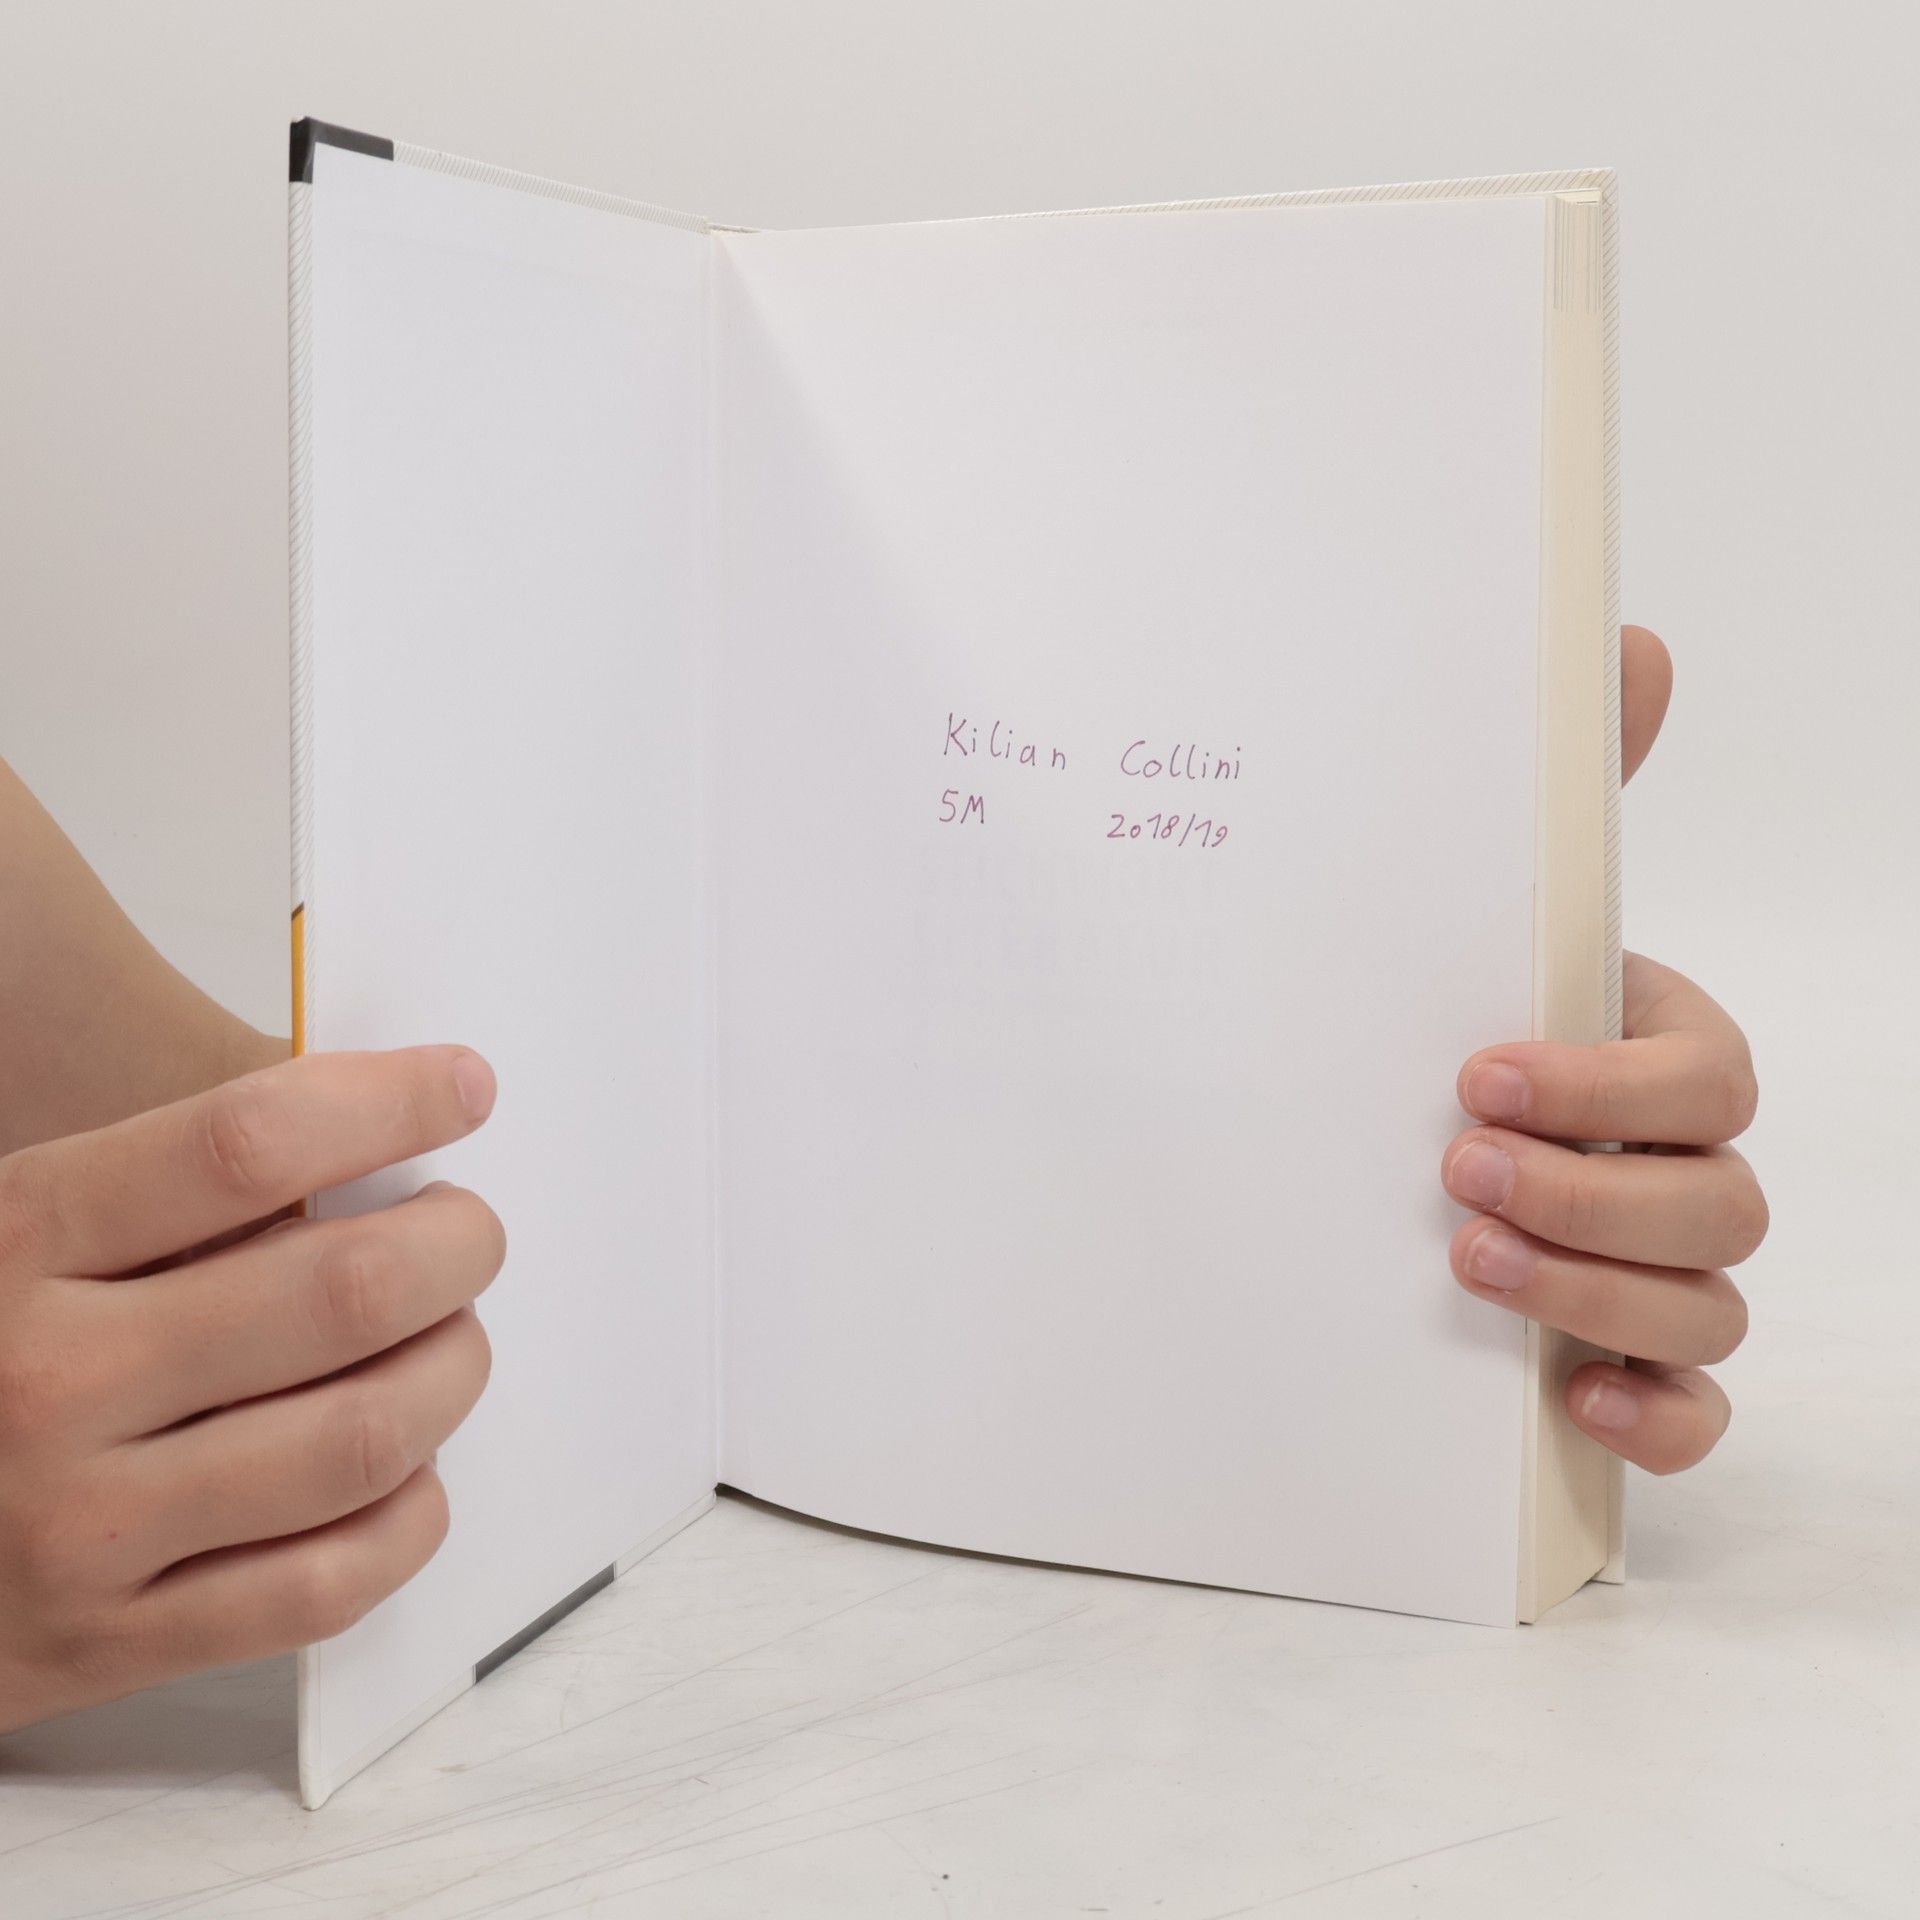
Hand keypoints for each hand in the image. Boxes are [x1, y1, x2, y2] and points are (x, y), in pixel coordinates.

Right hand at [0, 1046, 502, 1732]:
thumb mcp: (8, 1234)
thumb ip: (161, 1189)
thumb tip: (362, 1141)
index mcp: (13, 1243)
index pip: (246, 1145)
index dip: (390, 1102)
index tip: (462, 1087)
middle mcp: (48, 1381)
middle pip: (342, 1292)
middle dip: (455, 1246)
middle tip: (467, 1232)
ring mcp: (79, 1526)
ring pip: (361, 1437)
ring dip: (450, 1374)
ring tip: (448, 1341)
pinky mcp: (106, 1644)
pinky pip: (323, 1583)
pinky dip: (407, 1516)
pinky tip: (405, 1468)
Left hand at [1442, 627, 1764, 1472]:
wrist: (1370, 1118)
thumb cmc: (1436, 1013)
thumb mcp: (1476, 907)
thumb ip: (1555, 799)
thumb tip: (1630, 641)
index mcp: (1654, 1052)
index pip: (1710, 1076)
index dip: (1613, 1085)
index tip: (1476, 1073)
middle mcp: (1675, 1162)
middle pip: (1719, 1200)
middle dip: (1594, 1193)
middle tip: (1453, 1173)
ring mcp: (1658, 1271)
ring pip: (1711, 1305)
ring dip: (1598, 1293)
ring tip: (1465, 1266)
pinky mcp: (1621, 1361)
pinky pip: (1692, 1410)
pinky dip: (1655, 1415)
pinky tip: (1572, 1399)